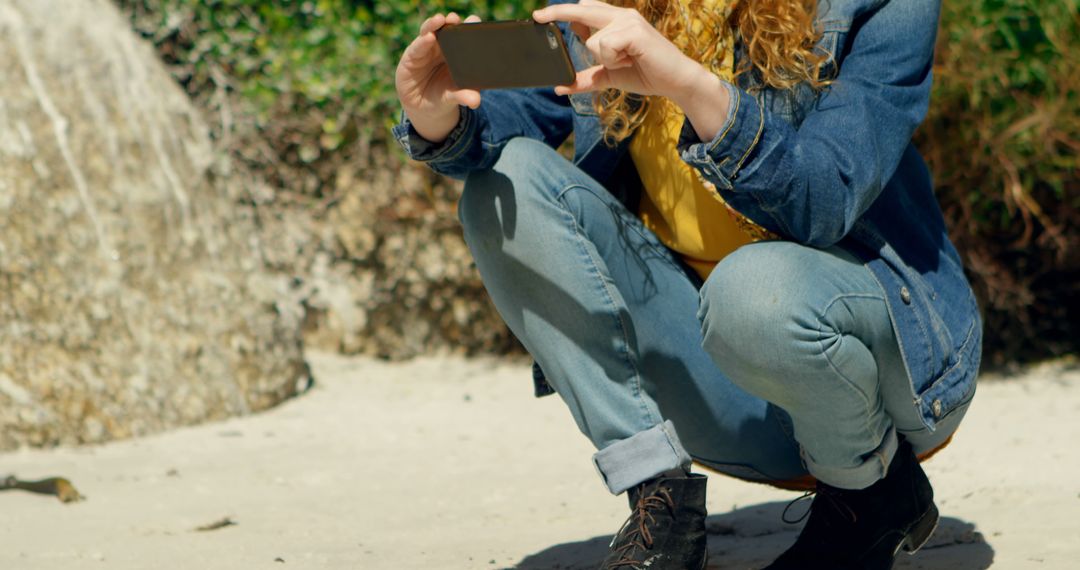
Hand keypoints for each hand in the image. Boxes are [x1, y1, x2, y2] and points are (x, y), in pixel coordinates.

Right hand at [395, 13, 481, 142]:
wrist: (422, 108)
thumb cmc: (443, 95)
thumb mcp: (454, 96)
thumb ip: (464, 95)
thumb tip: (475, 101)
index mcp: (455, 52)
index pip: (462, 35)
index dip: (467, 26)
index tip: (473, 21)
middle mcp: (440, 47)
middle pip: (445, 29)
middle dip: (450, 22)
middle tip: (454, 18)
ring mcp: (425, 49)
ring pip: (429, 32)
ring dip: (434, 25)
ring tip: (440, 20)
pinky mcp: (411, 57)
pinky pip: (417, 47)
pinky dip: (422, 42)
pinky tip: (428, 38)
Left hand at [532, 0, 702, 99]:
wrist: (676, 81)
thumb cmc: (646, 74)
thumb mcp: (609, 77)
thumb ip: (587, 78)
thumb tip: (561, 86)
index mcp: (616, 21)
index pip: (585, 10)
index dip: (564, 12)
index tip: (540, 16)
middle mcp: (622, 16)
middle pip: (582, 10)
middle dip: (558, 13)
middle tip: (536, 17)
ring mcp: (628, 21)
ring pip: (593, 40)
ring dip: (606, 59)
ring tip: (627, 62)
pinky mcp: (634, 31)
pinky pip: (605, 46)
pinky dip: (614, 60)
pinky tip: (631, 60)